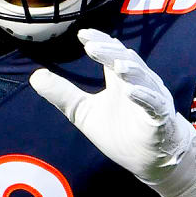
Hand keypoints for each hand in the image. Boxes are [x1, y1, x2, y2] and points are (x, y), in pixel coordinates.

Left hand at [29, 28, 193, 184]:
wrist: (150, 162)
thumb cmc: (120, 133)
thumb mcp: (83, 112)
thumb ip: (62, 94)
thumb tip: (35, 76)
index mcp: (119, 81)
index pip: (110, 54)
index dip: (99, 43)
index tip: (82, 34)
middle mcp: (137, 84)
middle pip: (125, 61)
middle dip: (109, 52)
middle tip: (91, 45)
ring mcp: (151, 100)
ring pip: (142, 79)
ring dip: (130, 70)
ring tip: (115, 64)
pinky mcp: (160, 119)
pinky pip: (153, 105)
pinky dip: (144, 96)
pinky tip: (132, 91)